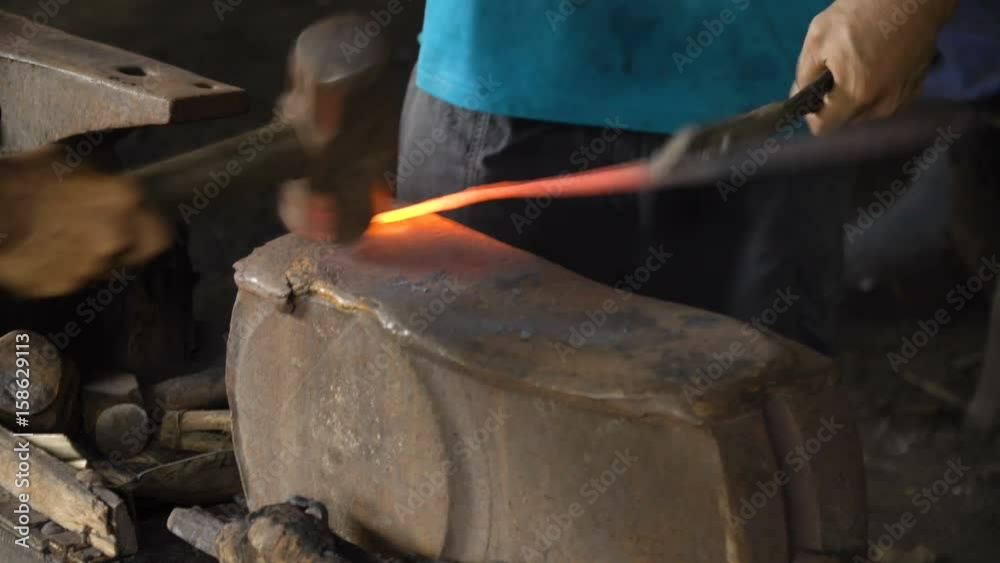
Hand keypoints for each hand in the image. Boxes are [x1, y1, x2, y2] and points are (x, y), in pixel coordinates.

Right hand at [0, 147, 171, 297]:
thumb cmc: (26, 177)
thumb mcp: (72, 164)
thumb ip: (104, 184)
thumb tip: (115, 191)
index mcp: (123, 200)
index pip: (162, 234)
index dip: (151, 233)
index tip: (141, 230)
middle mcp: (115, 237)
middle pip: (133, 254)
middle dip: (121, 246)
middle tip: (95, 233)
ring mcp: (90, 265)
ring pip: (100, 267)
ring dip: (88, 256)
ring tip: (59, 238)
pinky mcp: (63, 285)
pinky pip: (70, 279)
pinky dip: (60, 269)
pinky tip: (42, 251)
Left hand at [793, 0, 956, 133]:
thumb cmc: (861, 13)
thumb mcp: (818, 39)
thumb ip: (804, 76)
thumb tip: (800, 97)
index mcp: (857, 95)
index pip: (824, 128)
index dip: (812, 113)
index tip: (812, 93)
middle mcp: (882, 106)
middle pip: (844, 121)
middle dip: (834, 103)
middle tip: (834, 73)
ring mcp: (901, 100)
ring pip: (864, 114)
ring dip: (855, 98)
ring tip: (857, 66)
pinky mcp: (915, 91)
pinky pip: (884, 103)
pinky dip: (875, 92)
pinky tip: (876, 68)